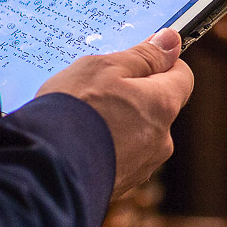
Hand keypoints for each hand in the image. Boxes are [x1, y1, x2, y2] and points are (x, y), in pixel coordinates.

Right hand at [39, 28, 193, 196]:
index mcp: (162, 106)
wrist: (44, 172)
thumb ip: (143, 55)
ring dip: (118, 123)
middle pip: (158, 107)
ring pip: (138, 134)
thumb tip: (172, 41)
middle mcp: (161, 140)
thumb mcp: (104, 68)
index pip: (182, 76)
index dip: (162, 63)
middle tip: (98, 89)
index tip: (138, 59)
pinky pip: (119, 157)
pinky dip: (106, 148)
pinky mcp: (121, 185)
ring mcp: (142, 167)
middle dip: (134, 96)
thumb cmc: (74, 113)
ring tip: (83, 119)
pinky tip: (79, 143)